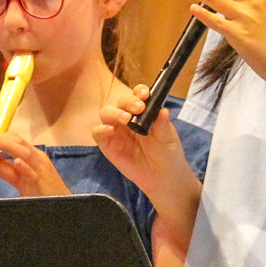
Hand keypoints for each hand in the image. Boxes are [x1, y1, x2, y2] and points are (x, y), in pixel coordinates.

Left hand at [0, 133, 71, 196]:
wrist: (63, 204)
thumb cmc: (42, 191)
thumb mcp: (22, 177)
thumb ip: (7, 169)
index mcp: (33, 156)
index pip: (15, 140)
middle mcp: (37, 159)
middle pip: (18, 142)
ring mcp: (40, 171)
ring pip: (25, 153)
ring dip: (7, 146)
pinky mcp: (41, 184)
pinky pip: (33, 174)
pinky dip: (25, 167)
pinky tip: (17, 162)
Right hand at [96, 83, 197, 201]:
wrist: (161, 175)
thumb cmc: (166, 151)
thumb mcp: (167, 137)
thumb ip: (163, 124)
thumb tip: (163, 111)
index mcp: (142, 111)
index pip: (137, 95)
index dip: (139, 91)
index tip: (145, 94)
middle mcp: (127, 116)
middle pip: (120, 102)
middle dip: (128, 102)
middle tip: (138, 108)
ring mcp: (115, 130)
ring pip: (106, 113)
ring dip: (114, 113)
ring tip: (125, 118)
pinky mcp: (107, 144)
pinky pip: (97, 133)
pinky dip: (100, 129)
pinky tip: (109, 130)